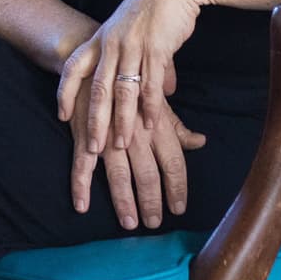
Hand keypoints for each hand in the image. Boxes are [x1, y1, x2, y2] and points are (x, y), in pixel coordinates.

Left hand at [56, 0, 206, 227]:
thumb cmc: (154, 9)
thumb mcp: (135, 33)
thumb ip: (141, 64)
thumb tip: (161, 92)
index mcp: (101, 38)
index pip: (74, 67)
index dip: (65, 92)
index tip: (62, 116)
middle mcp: (112, 43)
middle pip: (97, 88)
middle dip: (94, 121)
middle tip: (92, 149)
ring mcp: (133, 46)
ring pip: (122, 90)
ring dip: (121, 120)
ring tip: (120, 145)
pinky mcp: (156, 47)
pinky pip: (150, 83)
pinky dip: (150, 106)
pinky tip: (149, 124)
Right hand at [63, 78, 205, 229]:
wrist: (92, 56)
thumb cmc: (130, 82)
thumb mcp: (157, 101)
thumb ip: (177, 126)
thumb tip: (200, 142)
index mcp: (156, 123)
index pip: (174, 162)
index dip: (177, 187)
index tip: (179, 209)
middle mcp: (135, 131)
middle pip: (147, 173)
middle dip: (152, 201)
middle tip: (154, 223)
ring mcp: (107, 134)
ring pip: (117, 173)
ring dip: (123, 200)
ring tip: (130, 222)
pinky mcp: (83, 133)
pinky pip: (81, 164)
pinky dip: (80, 185)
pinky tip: (82, 206)